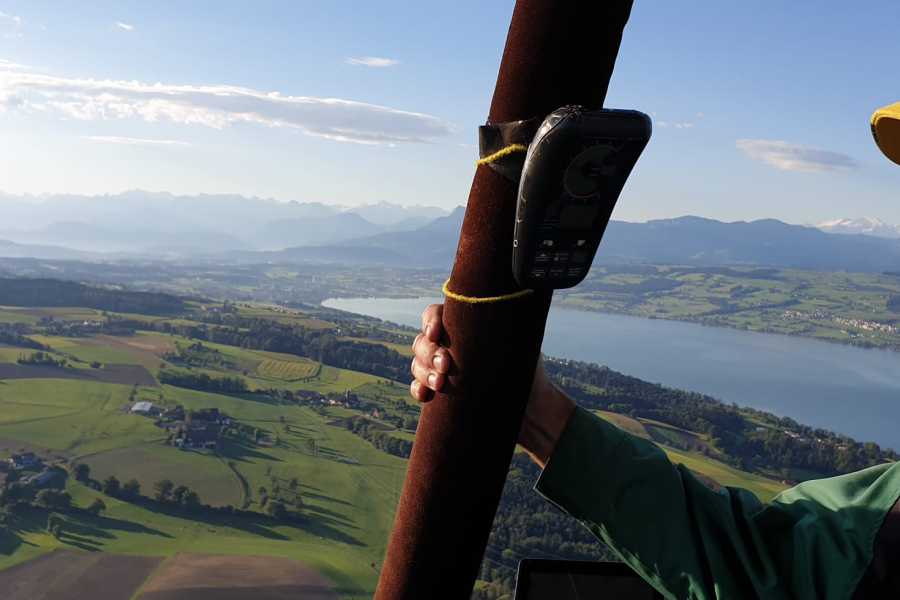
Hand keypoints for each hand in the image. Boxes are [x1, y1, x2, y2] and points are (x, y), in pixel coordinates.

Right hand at [410, 304, 574, 467]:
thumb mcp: (521, 343)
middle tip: (446, 365)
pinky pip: (418, 387)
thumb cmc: (528, 370)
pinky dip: (417, 389)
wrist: (532, 409)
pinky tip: (425, 396)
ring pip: (417, 363)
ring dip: (423, 372)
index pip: (435, 314)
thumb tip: (497, 306)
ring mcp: (441, 368)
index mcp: (464, 326)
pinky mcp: (440, 393)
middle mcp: (449, 344)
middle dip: (429, 352)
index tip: (436, 333)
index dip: (430, 321)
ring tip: (440, 384)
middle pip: (423, 340)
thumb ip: (503, 324)